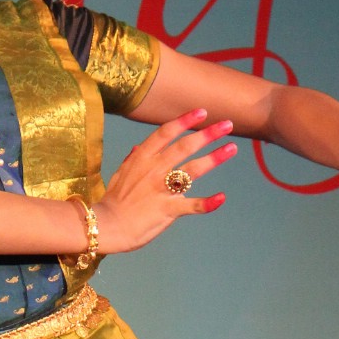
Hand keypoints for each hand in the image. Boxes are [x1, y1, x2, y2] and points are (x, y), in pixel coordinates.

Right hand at [96, 108, 234, 254]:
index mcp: (142, 158)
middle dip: (208, 134)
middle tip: (227, 125)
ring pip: (193, 170)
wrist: (107, 226)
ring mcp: (162, 189)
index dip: (185, 121)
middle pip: (185, 146)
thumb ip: (132, 161)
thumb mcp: (120, 175)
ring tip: (231, 149)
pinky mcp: (167, 209)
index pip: (166, 133)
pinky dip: (208, 203)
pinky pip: (192, 205)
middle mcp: (154, 169)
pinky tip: (222, 198)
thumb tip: (138, 149)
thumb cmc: (113, 201)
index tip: (202, 112)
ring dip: (214, 158)